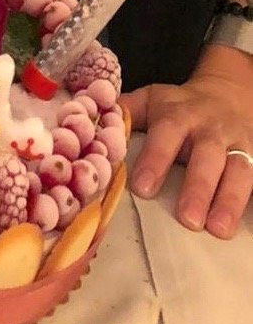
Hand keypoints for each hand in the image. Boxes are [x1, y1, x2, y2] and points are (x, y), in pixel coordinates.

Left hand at [121, 44, 252, 238]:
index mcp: (179, 114)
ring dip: (229, 201)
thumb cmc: (178, 105)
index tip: (143, 189)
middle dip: (199, 188)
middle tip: (188, 220)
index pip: (166, 135)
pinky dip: (251, 201)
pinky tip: (242, 225)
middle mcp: (210, 129)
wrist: (228, 93)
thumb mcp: (150, 99)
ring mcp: (237, 144)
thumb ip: (122, 110)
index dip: (156, 160)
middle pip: (208, 157)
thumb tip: (87, 119)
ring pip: (239, 171)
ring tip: (218, 230)